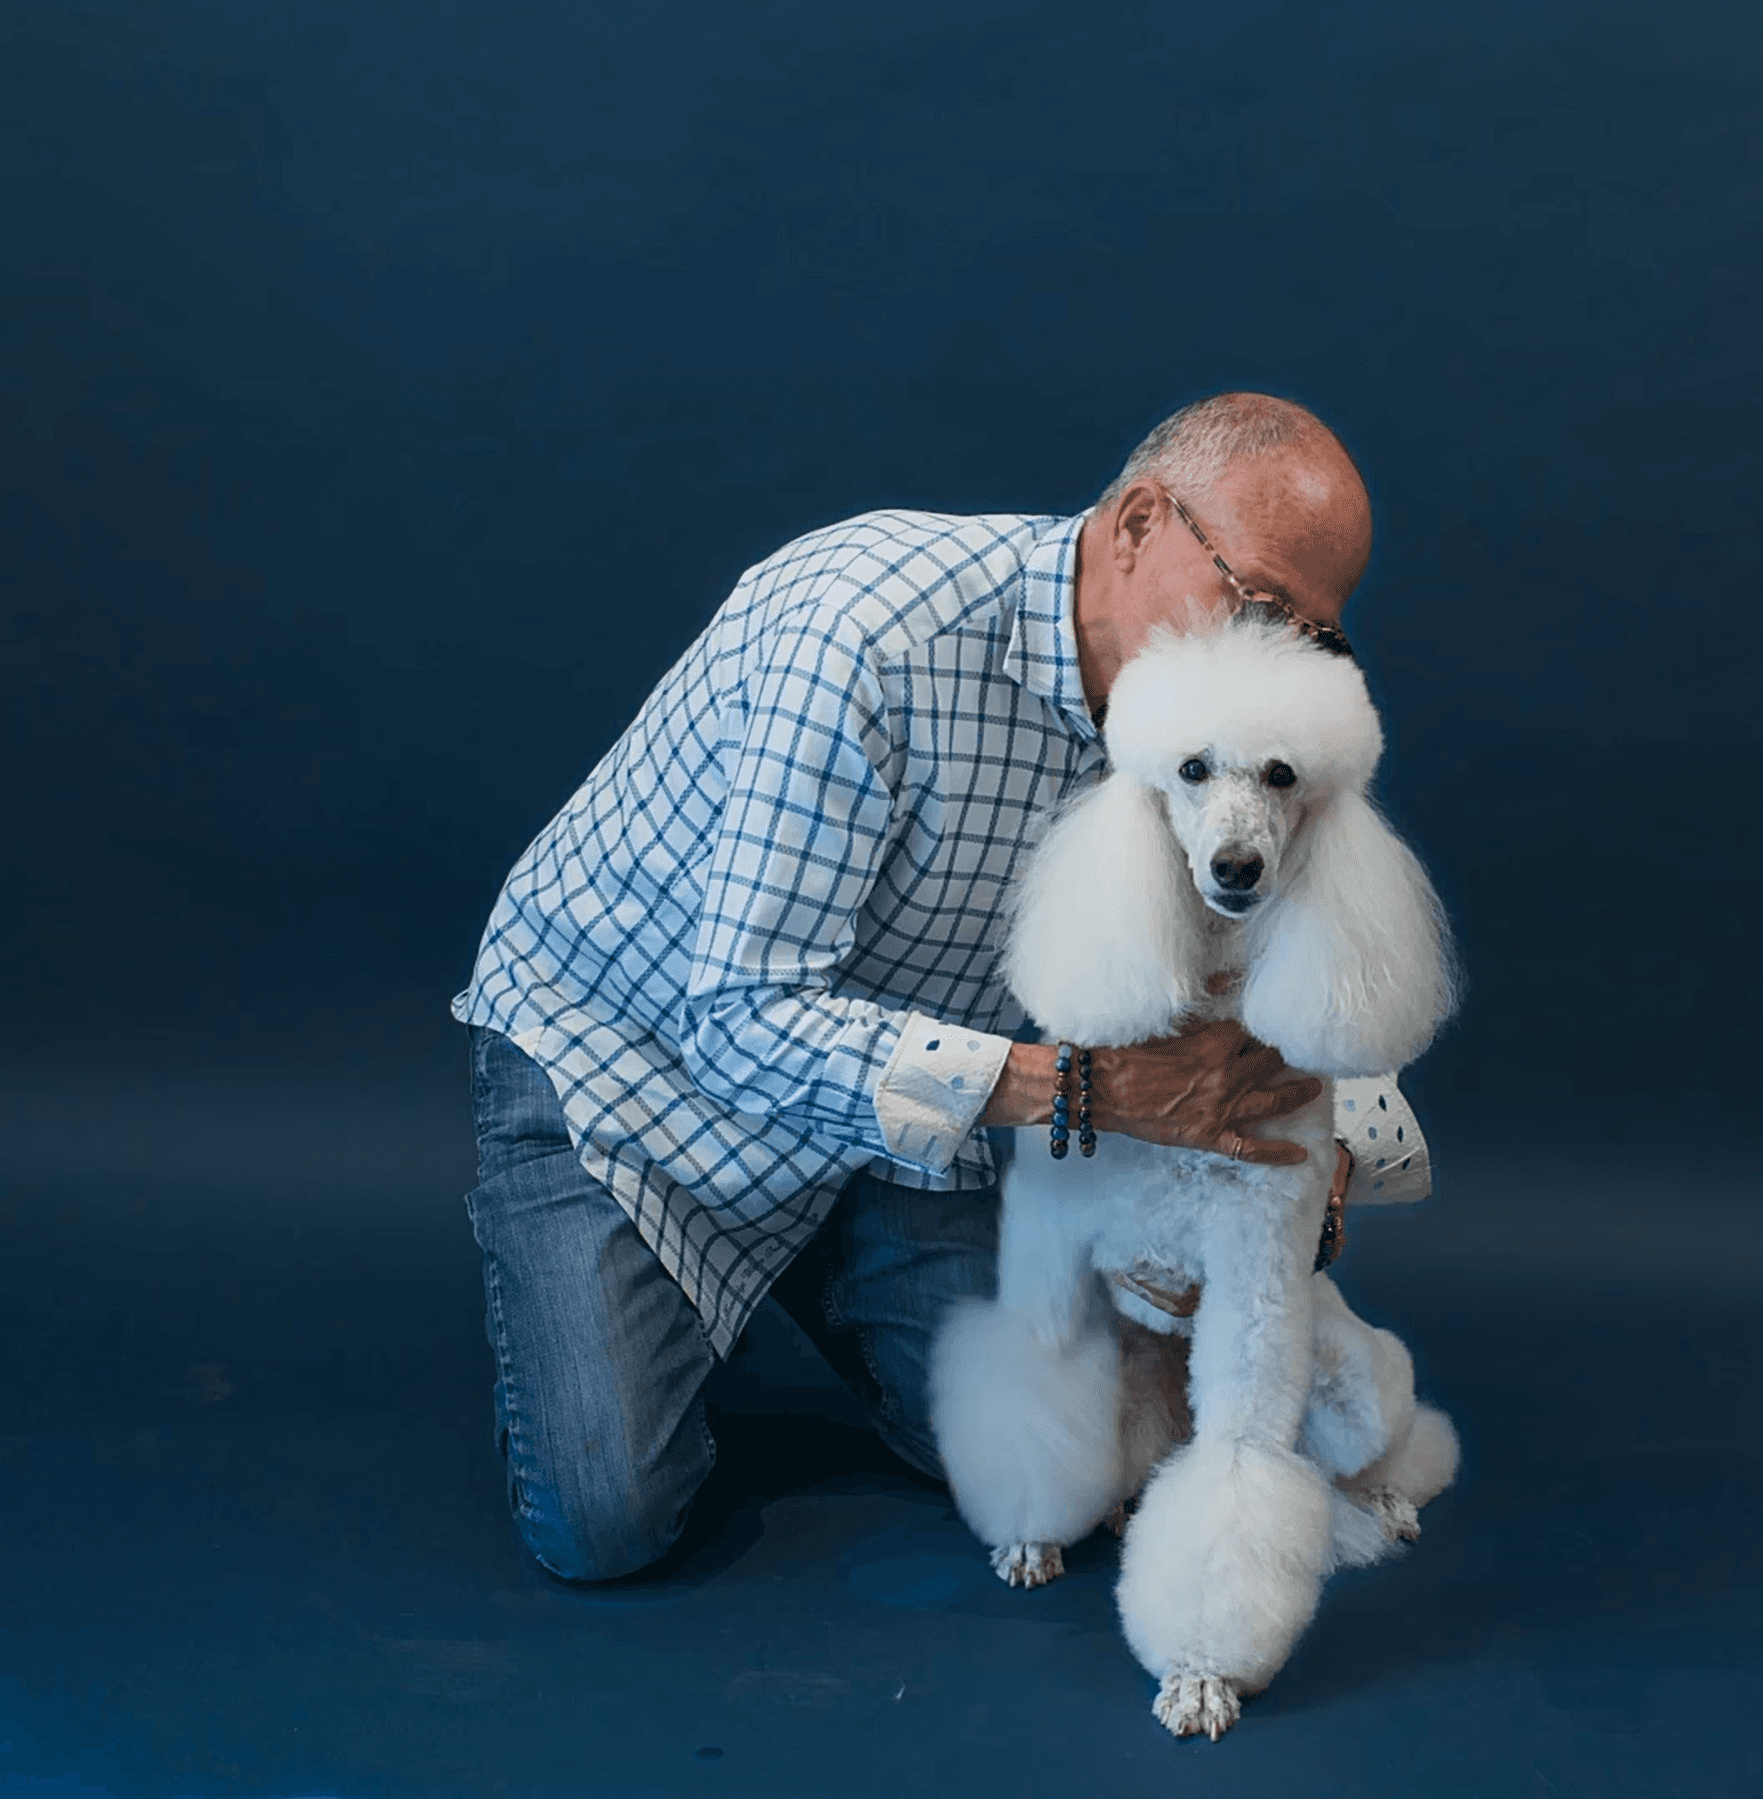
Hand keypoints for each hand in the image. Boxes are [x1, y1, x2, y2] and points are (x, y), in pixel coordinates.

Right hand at [983, 1021, 1321, 1165]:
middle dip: (1286, 1055)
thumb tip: (1229, 977)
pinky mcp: (1212, 1137)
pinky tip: (1299, 1153)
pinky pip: (1253, 1149)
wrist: (1101, 1090)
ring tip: (1316, 1089)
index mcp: (1216, 1043)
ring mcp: (1223, 1109)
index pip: (1253, 1032)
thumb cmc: (1126, 1053)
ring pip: (1275, 1100)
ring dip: (1299, 1094)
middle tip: (1302, 1052)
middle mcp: (1227, 1076)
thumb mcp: (1165, 1020)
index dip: (1261, 1029)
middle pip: (1272, 1062)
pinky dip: (1278, 1153)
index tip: (1270, 1026)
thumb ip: (1201, 1002)